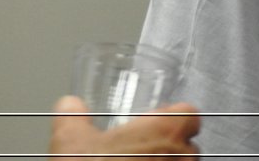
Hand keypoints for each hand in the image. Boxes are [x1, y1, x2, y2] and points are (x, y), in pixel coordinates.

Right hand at [48, 95, 199, 157]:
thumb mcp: (71, 139)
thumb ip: (74, 114)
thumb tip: (69, 105)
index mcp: (166, 128)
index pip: (189, 115)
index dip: (172, 119)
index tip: (156, 125)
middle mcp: (181, 154)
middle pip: (186, 144)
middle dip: (167, 147)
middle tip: (140, 152)